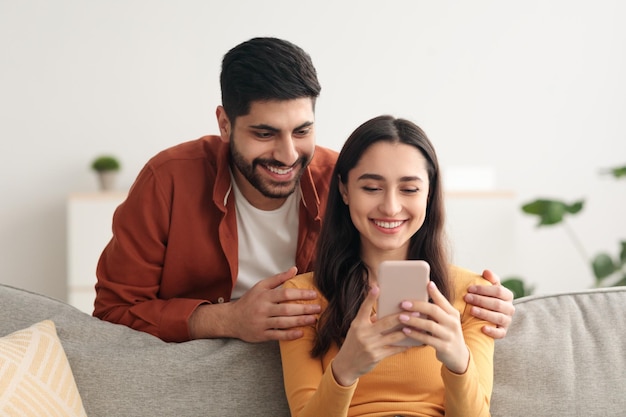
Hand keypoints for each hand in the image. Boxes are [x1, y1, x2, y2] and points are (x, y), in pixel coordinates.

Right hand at [189, 267, 319, 341]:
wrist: (231, 319)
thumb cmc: (249, 301)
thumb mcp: (261, 286)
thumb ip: (279, 278)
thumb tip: (295, 269)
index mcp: (264, 296)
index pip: (286, 294)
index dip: (301, 294)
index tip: (314, 295)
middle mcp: (263, 309)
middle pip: (287, 309)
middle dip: (304, 309)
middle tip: (318, 308)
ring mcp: (262, 323)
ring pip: (284, 323)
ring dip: (300, 321)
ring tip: (313, 320)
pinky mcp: (261, 335)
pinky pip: (277, 335)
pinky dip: (290, 335)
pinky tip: (301, 333)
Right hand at [331, 286, 407, 385]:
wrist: (346, 364)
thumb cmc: (354, 343)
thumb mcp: (357, 330)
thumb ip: (370, 320)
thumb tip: (386, 311)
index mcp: (357, 324)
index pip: (364, 309)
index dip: (370, 298)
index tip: (376, 288)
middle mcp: (363, 334)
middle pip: (385, 322)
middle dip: (401, 317)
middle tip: (415, 311)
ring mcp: (370, 345)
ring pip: (393, 336)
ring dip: (407, 331)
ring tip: (418, 325)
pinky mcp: (376, 356)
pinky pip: (394, 349)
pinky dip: (404, 345)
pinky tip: (413, 342)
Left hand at [399, 281, 468, 373]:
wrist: (458, 356)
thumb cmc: (447, 333)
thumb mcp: (446, 320)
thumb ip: (437, 308)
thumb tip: (425, 290)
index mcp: (453, 313)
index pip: (442, 301)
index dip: (435, 292)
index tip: (426, 283)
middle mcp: (453, 323)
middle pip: (434, 311)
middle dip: (417, 306)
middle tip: (403, 304)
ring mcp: (449, 335)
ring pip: (429, 325)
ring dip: (414, 320)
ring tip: (401, 317)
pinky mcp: (444, 347)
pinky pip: (427, 339)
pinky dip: (415, 334)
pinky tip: (405, 330)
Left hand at [464, 269, 514, 338]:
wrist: (487, 315)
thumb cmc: (487, 298)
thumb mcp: (489, 287)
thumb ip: (490, 279)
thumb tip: (486, 271)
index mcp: (507, 295)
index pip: (498, 291)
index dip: (483, 289)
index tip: (469, 288)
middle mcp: (510, 308)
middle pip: (497, 304)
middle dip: (480, 300)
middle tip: (466, 298)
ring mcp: (507, 320)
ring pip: (498, 317)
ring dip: (484, 313)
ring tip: (471, 310)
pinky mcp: (503, 331)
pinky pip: (500, 333)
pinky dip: (492, 331)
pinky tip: (482, 328)